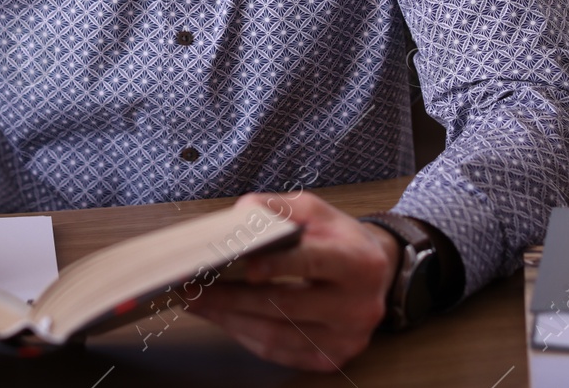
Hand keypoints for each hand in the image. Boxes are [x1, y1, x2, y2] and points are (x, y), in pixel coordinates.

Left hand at [186, 191, 398, 370]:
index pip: (313, 262)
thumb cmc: (339, 240)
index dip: (278, 264)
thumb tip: (239, 216)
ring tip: (196, 301)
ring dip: (230, 319)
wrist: (375, 275)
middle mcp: (358, 307)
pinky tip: (221, 317)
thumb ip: (280, 209)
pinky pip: (279, 352)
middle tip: (193, 286)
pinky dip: (244, 334)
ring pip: (277, 335)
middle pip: (286, 305)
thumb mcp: (317, 212)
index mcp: (359, 263)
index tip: (243, 264)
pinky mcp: (330, 359)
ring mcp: (346, 339)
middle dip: (233, 296)